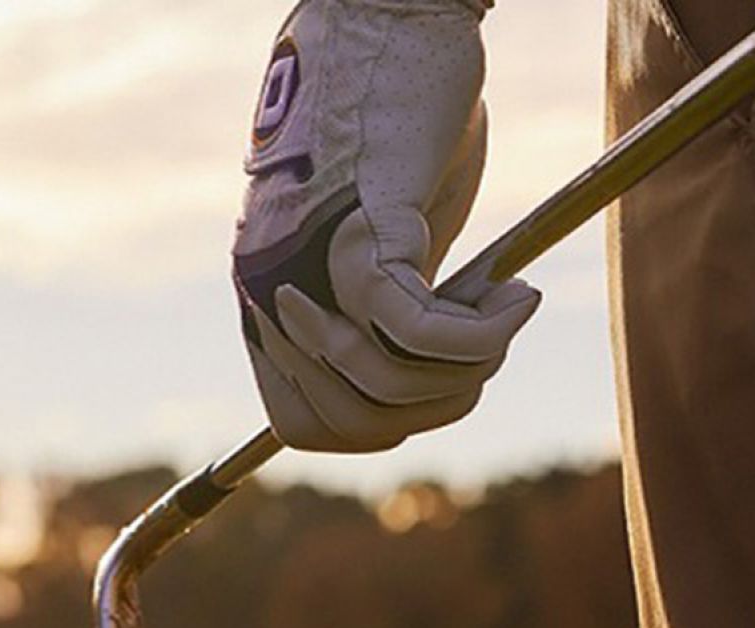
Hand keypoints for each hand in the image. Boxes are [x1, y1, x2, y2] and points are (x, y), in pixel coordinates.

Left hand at [233, 0, 537, 452]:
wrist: (383, 24)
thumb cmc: (388, 132)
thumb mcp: (377, 247)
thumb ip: (376, 315)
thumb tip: (415, 379)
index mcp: (270, 306)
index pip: (305, 428)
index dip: (381, 425)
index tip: (435, 383)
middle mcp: (275, 295)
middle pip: (347, 423)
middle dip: (432, 409)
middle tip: (483, 353)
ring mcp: (310, 265)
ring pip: (383, 383)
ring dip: (465, 373)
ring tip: (503, 317)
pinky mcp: (361, 226)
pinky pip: (413, 324)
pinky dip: (477, 334)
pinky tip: (515, 299)